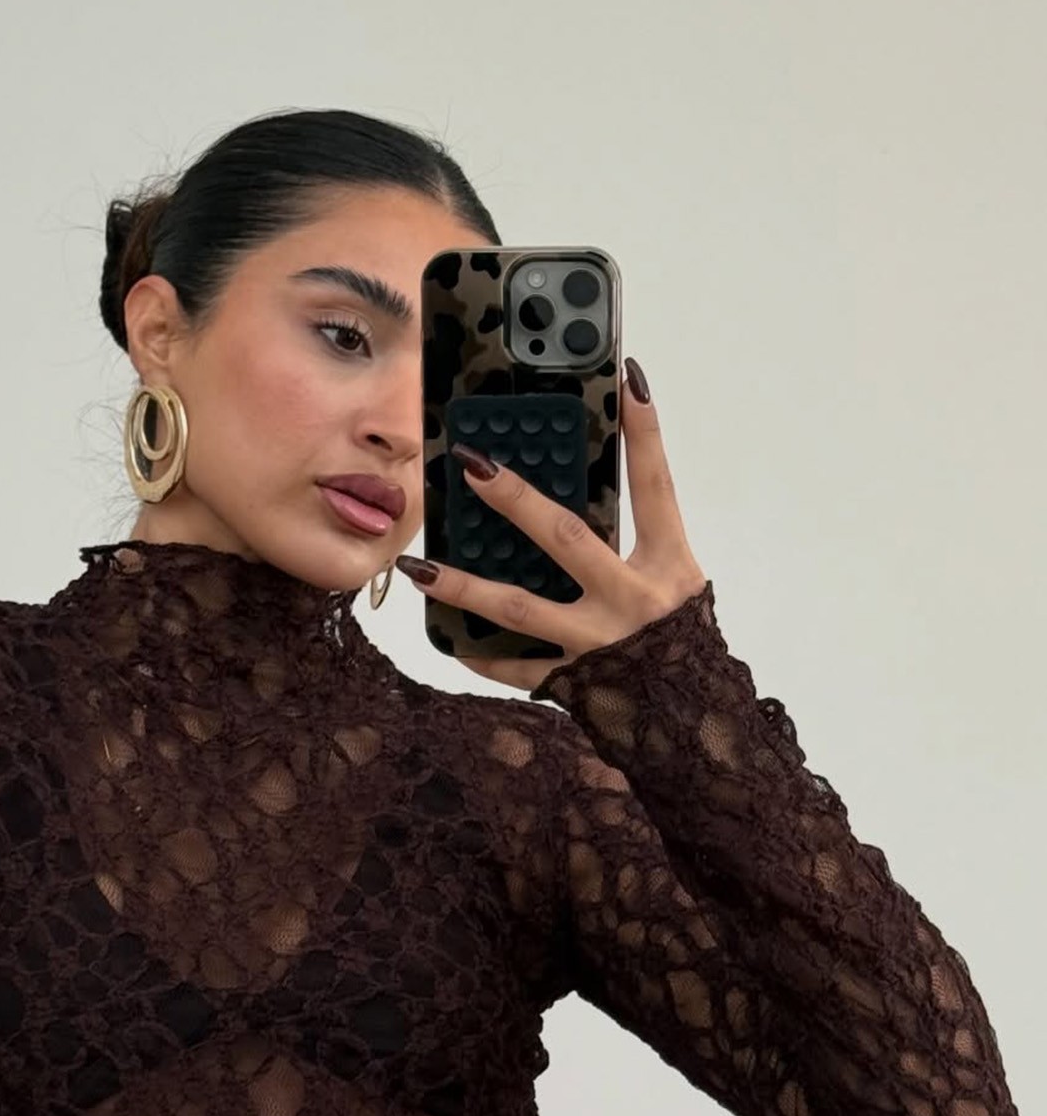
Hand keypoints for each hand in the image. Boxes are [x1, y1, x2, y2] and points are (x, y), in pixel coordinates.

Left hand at [399, 360, 709, 692]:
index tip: (626, 380)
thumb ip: (636, 548)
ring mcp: (597, 644)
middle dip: (516, 499)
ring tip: (416, 568)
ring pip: (518, 608)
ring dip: (463, 585)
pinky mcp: (574, 684)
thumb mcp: (678, 587)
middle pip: (566, 538)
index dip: (645, 434)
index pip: (655, 487)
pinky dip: (484, 657)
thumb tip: (577, 505)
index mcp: (668, 567)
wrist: (698, 734)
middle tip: (473, 466)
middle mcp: (632, 601)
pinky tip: (451, 643)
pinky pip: (518, 669)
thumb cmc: (686, 650)